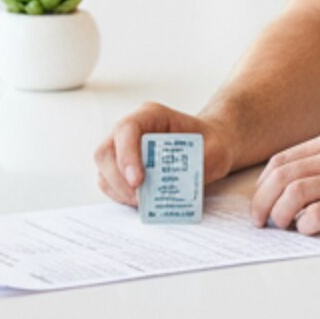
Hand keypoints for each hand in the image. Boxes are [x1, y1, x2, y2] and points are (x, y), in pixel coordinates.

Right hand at [94, 102, 229, 206]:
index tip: (138, 181)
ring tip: (142, 204)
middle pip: (105, 151)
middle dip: (118, 178)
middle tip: (139, 198)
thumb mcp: (216, 151)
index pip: (126, 129)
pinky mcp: (122, 168)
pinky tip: (140, 203)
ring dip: (119, 190)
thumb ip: (197, 165)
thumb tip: (172, 188)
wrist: (212, 147)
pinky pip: (110, 183)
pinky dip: (121, 196)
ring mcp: (123, 148)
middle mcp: (131, 130)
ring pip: (103, 169)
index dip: (127, 155)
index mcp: (151, 115)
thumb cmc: (211, 144)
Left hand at [250, 130, 319, 235]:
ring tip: (281, 226)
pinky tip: (307, 230)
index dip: (264, 183)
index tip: (260, 200)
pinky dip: (305, 225)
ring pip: (295, 193)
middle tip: (260, 219)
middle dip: (262, 200)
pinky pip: (319, 214)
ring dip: (280, 213)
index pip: (284, 159)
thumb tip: (292, 187)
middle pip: (283, 175)